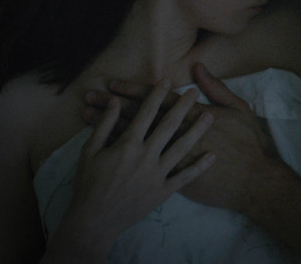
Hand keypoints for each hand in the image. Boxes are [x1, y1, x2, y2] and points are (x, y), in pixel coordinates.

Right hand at [60, 81, 214, 250]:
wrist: (93, 221)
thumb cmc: (88, 184)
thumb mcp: (89, 151)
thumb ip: (104, 125)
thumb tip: (115, 102)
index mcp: (127, 144)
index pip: (146, 112)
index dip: (157, 94)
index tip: (167, 80)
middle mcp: (145, 156)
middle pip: (169, 125)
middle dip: (183, 106)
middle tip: (194, 92)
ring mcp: (156, 174)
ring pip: (181, 148)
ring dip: (197, 130)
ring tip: (210, 117)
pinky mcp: (162, 192)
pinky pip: (184, 178)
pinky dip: (199, 167)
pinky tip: (212, 156)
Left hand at [82, 64, 281, 212]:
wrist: (253, 182)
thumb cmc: (249, 144)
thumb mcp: (238, 108)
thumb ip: (216, 88)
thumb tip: (199, 68)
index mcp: (190, 116)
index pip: (154, 100)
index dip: (132, 92)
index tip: (112, 84)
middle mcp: (175, 137)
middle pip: (136, 118)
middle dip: (110, 107)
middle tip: (89, 97)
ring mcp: (170, 160)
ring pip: (132, 141)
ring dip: (107, 129)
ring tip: (86, 119)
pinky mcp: (170, 180)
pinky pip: (137, 165)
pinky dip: (120, 156)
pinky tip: (105, 150)